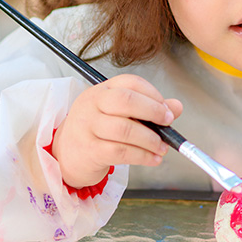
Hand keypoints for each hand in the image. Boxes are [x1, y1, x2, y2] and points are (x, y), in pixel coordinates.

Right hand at [52, 74, 182, 188]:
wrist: (65, 155)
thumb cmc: (97, 131)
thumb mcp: (118, 114)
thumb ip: (148, 108)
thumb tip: (176, 107)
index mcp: (102, 90)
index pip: (130, 82)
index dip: (153, 94)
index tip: (167, 110)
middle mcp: (92, 104)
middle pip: (125, 100)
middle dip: (153, 111)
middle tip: (168, 124)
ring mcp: (88, 127)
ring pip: (124, 130)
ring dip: (150, 140)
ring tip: (162, 147)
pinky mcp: (89, 150)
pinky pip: (120, 152)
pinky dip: (142, 156)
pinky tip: (152, 159)